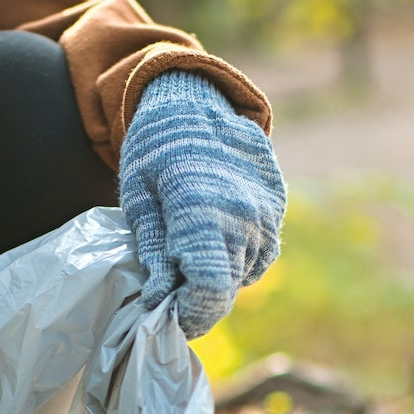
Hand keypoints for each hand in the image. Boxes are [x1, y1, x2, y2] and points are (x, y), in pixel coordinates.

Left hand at [119, 70, 285, 337]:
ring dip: (218, 276)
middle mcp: (244, 215)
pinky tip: (214, 236)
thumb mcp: (137, 196)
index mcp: (203, 211)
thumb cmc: (154, 147)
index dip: (189, 313)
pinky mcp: (276, 207)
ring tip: (189, 254)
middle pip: (227, 288)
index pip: (209, 289)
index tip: (168, 315)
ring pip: (245, 272)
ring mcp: (266, 212)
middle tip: (171, 291)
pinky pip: (260, 252)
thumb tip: (159, 300)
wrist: (195, 99)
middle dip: (198, 300)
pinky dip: (237, 255)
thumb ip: (152, 250)